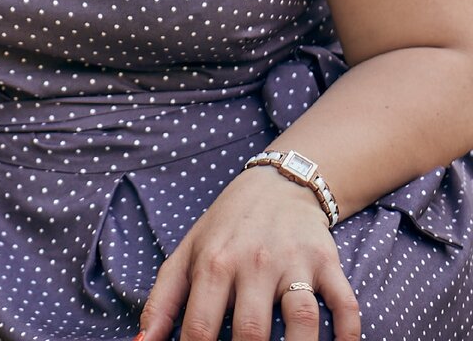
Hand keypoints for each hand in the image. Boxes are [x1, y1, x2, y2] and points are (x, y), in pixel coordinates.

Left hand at [139, 167, 360, 340]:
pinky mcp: (327, 263)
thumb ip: (162, 301)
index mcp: (213, 263)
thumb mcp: (186, 254)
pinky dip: (349, 332)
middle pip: (252, 331)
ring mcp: (292, 263)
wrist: (276, 185)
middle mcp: (252, 263)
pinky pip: (344, 304)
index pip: (201, 327)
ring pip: (302, 319)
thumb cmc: (225, 229)